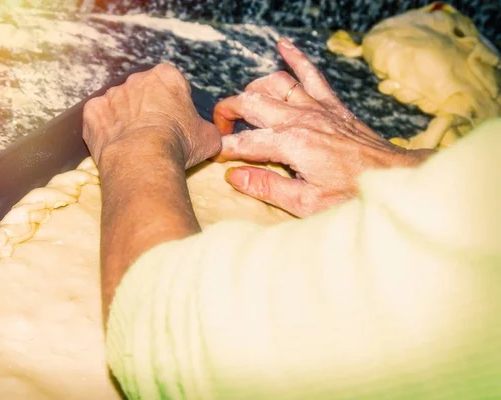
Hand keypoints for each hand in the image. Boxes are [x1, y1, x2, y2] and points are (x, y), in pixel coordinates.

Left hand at [83, 63, 220, 169]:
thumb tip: (208, 137)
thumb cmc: (179, 144)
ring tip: (135, 144)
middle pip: (144, 92)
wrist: (143, 159)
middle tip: (156, 134)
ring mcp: (111, 94)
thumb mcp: (209, 138)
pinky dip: (105, 130)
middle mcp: (137, 79)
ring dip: (125, 118)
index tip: (177, 122)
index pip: (173, 84)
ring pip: (120, 104)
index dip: (176, 104)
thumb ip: (208, 130)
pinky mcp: (92, 112)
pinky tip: (115, 146)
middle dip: (148, 108)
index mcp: (167, 76)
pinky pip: (99, 119)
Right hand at [214, 38, 433, 216]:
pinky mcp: (331, 104)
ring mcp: (317, 107)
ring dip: (253, 89)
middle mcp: (301, 119)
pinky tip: (283, 45)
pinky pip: (311, 73)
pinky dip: (296, 57)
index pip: (244, 142)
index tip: (214, 156)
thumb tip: (234, 177)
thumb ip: (267, 187)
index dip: (223, 149)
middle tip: (220, 129)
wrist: (392, 178)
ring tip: (243, 104)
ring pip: (275, 84)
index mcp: (292, 144)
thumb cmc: (351, 194)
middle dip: (227, 112)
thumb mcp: (305, 203)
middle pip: (251, 103)